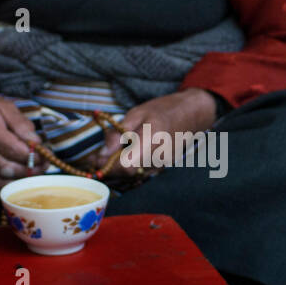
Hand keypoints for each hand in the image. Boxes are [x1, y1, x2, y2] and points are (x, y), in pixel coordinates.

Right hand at [0, 84, 39, 188]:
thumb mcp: (6, 106)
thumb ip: (21, 124)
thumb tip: (35, 142)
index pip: (12, 148)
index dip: (31, 155)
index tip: (44, 154)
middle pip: (6, 166)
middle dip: (29, 169)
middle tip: (43, 165)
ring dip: (19, 178)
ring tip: (34, 171)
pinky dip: (7, 183)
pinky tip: (18, 176)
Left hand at [90, 88, 217, 177]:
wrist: (191, 113)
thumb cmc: (162, 110)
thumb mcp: (136, 114)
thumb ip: (118, 134)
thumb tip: (102, 153)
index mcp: (151, 141)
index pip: (126, 166)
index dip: (108, 166)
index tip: (94, 159)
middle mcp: (158, 158)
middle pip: (128, 174)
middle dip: (110, 168)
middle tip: (97, 157)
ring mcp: (162, 165)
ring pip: (133, 175)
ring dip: (118, 168)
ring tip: (111, 153)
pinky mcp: (162, 167)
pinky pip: (141, 171)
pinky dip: (129, 166)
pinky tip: (126, 154)